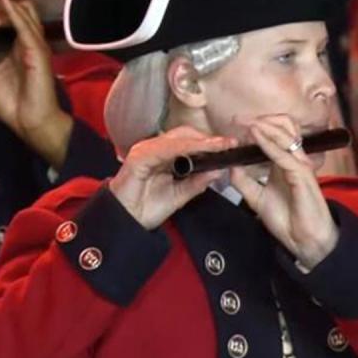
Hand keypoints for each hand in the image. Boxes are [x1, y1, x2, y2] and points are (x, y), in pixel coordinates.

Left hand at [0, 0, 72, 168]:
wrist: (30, 123)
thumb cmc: (14, 105)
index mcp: (18, 49)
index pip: (10, 21)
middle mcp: (29, 44)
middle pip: (19, 12)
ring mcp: (35, 47)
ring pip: (24, 14)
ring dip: (4, 5)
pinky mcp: (37, 52)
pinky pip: (25, 26)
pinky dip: (13, 12)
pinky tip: (3, 1)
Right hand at [109, 127, 237, 229]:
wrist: (126, 222)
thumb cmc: (148, 207)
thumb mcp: (180, 195)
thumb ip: (197, 182)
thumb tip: (219, 170)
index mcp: (164, 154)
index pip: (190, 141)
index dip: (210, 142)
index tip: (231, 145)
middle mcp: (155, 148)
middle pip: (186, 134)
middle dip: (208, 138)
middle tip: (229, 143)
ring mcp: (145, 150)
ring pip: (177, 140)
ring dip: (200, 142)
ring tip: (219, 145)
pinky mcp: (138, 157)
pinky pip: (164, 149)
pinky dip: (183, 148)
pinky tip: (199, 150)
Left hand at [229, 115, 338, 268]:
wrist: (303, 241)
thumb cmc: (287, 219)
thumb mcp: (256, 198)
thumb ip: (243, 181)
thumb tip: (231, 165)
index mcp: (285, 162)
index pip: (275, 133)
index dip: (256, 125)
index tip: (235, 124)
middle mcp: (294, 159)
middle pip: (283, 127)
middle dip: (260, 119)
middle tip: (238, 120)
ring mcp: (300, 165)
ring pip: (285, 135)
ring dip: (264, 126)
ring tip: (245, 124)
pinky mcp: (302, 175)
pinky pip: (284, 155)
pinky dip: (268, 144)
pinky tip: (255, 137)